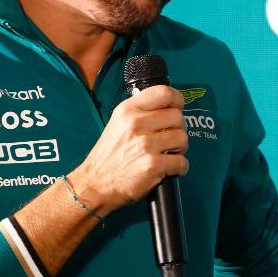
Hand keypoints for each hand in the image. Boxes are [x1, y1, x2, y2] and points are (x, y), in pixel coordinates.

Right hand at [70, 85, 188, 213]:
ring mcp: (146, 144)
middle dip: (178, 128)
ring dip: (180, 148)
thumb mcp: (117, 123)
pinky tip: (171, 168)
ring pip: (182, 138)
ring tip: (169, 154)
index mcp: (128, 110)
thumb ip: (140, 113)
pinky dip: (181, 167)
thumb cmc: (108, 155)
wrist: (95, 183)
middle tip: (170, 138)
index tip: (178, 107)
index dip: (177, 100)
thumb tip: (167, 108)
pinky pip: (181, 161)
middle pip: (177, 116)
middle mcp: (137, 124)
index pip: (163, 92)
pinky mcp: (153, 165)